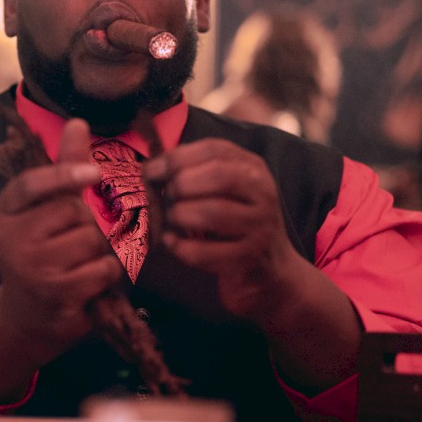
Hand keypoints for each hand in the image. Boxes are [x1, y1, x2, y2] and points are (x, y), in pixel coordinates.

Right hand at [0, 118, 121, 354]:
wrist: (27, 314)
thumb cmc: (42, 251)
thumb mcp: (43, 209)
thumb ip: (62, 169)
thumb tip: (78, 123)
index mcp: (4, 212)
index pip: (31, 184)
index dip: (64, 174)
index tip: (94, 172)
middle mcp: (10, 239)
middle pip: (74, 211)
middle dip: (90, 221)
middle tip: (80, 238)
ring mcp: (31, 269)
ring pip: (92, 239)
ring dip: (101, 248)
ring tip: (83, 260)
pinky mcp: (55, 295)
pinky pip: (101, 268)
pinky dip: (106, 272)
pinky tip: (89, 280)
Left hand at [145, 138, 360, 391]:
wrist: (271, 272)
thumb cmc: (235, 225)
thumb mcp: (225, 191)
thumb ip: (196, 173)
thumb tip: (150, 167)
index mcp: (254, 169)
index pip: (215, 149)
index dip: (177, 157)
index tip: (153, 171)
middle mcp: (263, 194)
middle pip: (219, 176)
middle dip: (181, 185)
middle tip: (166, 198)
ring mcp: (260, 228)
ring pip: (212, 212)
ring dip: (179, 216)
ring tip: (171, 221)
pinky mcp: (249, 259)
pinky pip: (204, 251)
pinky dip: (179, 247)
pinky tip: (172, 243)